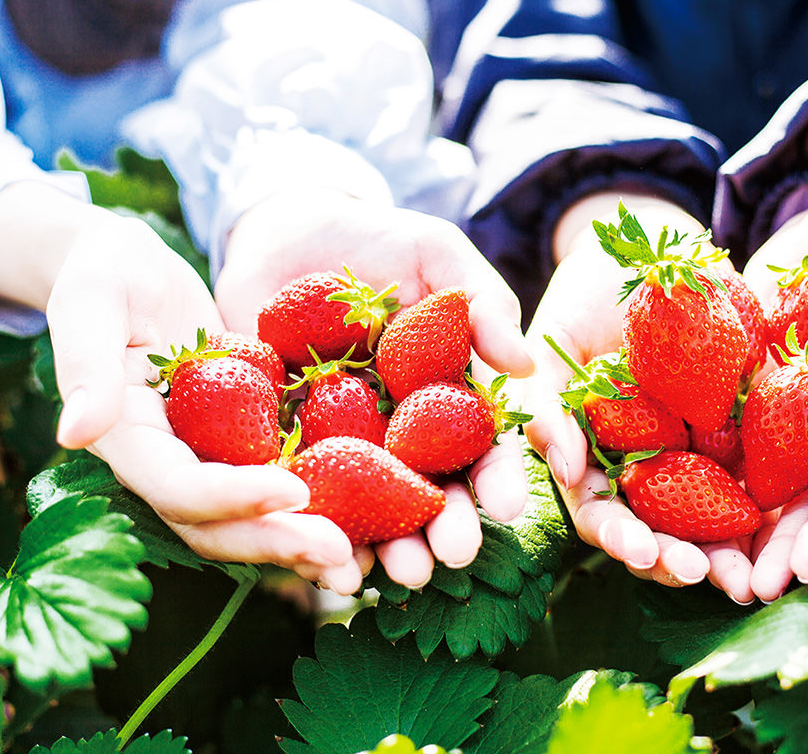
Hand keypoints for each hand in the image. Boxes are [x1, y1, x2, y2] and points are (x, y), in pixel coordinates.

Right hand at [0, 182, 365, 592]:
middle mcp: (168, 464)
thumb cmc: (104, 273)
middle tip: (340, 557)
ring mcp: (208, 460)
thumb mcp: (91, 302)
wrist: (130, 272)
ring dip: (302, 545)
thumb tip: (73, 434)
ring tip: (357, 565)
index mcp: (128, 440)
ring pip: (253, 521)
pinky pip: (282, 484)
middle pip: (219, 525)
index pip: (178, 486)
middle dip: (277, 543)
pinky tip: (372, 522)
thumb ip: (84, 364)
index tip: (292, 490)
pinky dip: (322, 506)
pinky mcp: (244, 444)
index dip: (231, 497)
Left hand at [214, 187, 534, 588]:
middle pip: (434, 491)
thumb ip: (483, 301)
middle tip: (455, 555)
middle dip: (449, 527)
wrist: (282, 233)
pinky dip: (315, 530)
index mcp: (449, 397)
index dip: (499, 476)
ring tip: (401, 574)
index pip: (483, 446)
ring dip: (391, 547)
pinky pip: (303, 495)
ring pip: (374, 509)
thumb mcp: (436, 255)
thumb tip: (524, 365)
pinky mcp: (286, 448)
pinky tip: (326, 562)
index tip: (508, 504)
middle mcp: (404, 434)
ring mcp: (345, 446)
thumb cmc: (375, 240)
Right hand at [519, 191, 756, 602]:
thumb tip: (566, 473)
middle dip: (680, 560)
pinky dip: (773, 502)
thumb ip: (546, 408)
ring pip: (710, 517)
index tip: (645, 552)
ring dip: (727, 551)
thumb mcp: (550, 348)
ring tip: (750, 577)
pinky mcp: (742, 428)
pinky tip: (790, 519)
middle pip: (660, 529)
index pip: (603, 513)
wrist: (652, 249)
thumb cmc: (585, 296)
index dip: (622, 537)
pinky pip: (761, 471)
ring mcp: (692, 450)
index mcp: (593, 457)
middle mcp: (644, 465)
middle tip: (706, 575)